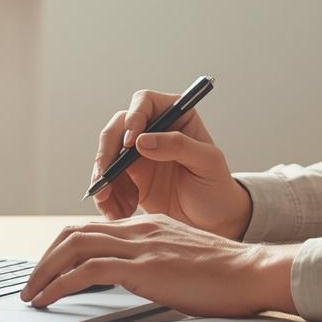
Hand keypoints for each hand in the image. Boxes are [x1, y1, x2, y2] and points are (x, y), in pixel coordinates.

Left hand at [19, 214, 297, 315]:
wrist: (251, 271)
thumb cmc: (225, 273)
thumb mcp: (182, 257)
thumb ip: (156, 258)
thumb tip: (133, 276)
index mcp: (148, 225)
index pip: (92, 228)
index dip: (63, 248)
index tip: (50, 270)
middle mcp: (139, 229)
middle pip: (74, 233)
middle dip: (45, 258)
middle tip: (31, 283)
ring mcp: (140, 246)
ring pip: (74, 247)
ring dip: (44, 271)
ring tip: (31, 294)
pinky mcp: (143, 268)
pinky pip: (87, 271)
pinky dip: (60, 284)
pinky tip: (49, 299)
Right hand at [91, 89, 252, 239]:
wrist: (213, 219)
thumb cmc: (216, 185)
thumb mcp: (207, 163)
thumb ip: (179, 146)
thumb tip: (142, 141)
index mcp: (175, 116)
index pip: (144, 102)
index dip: (133, 118)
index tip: (130, 144)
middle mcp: (153, 129)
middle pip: (117, 128)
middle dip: (107, 153)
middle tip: (105, 177)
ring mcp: (138, 154)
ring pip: (107, 156)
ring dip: (105, 181)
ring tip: (117, 208)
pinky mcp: (130, 178)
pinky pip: (108, 182)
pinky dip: (108, 198)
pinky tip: (121, 213)